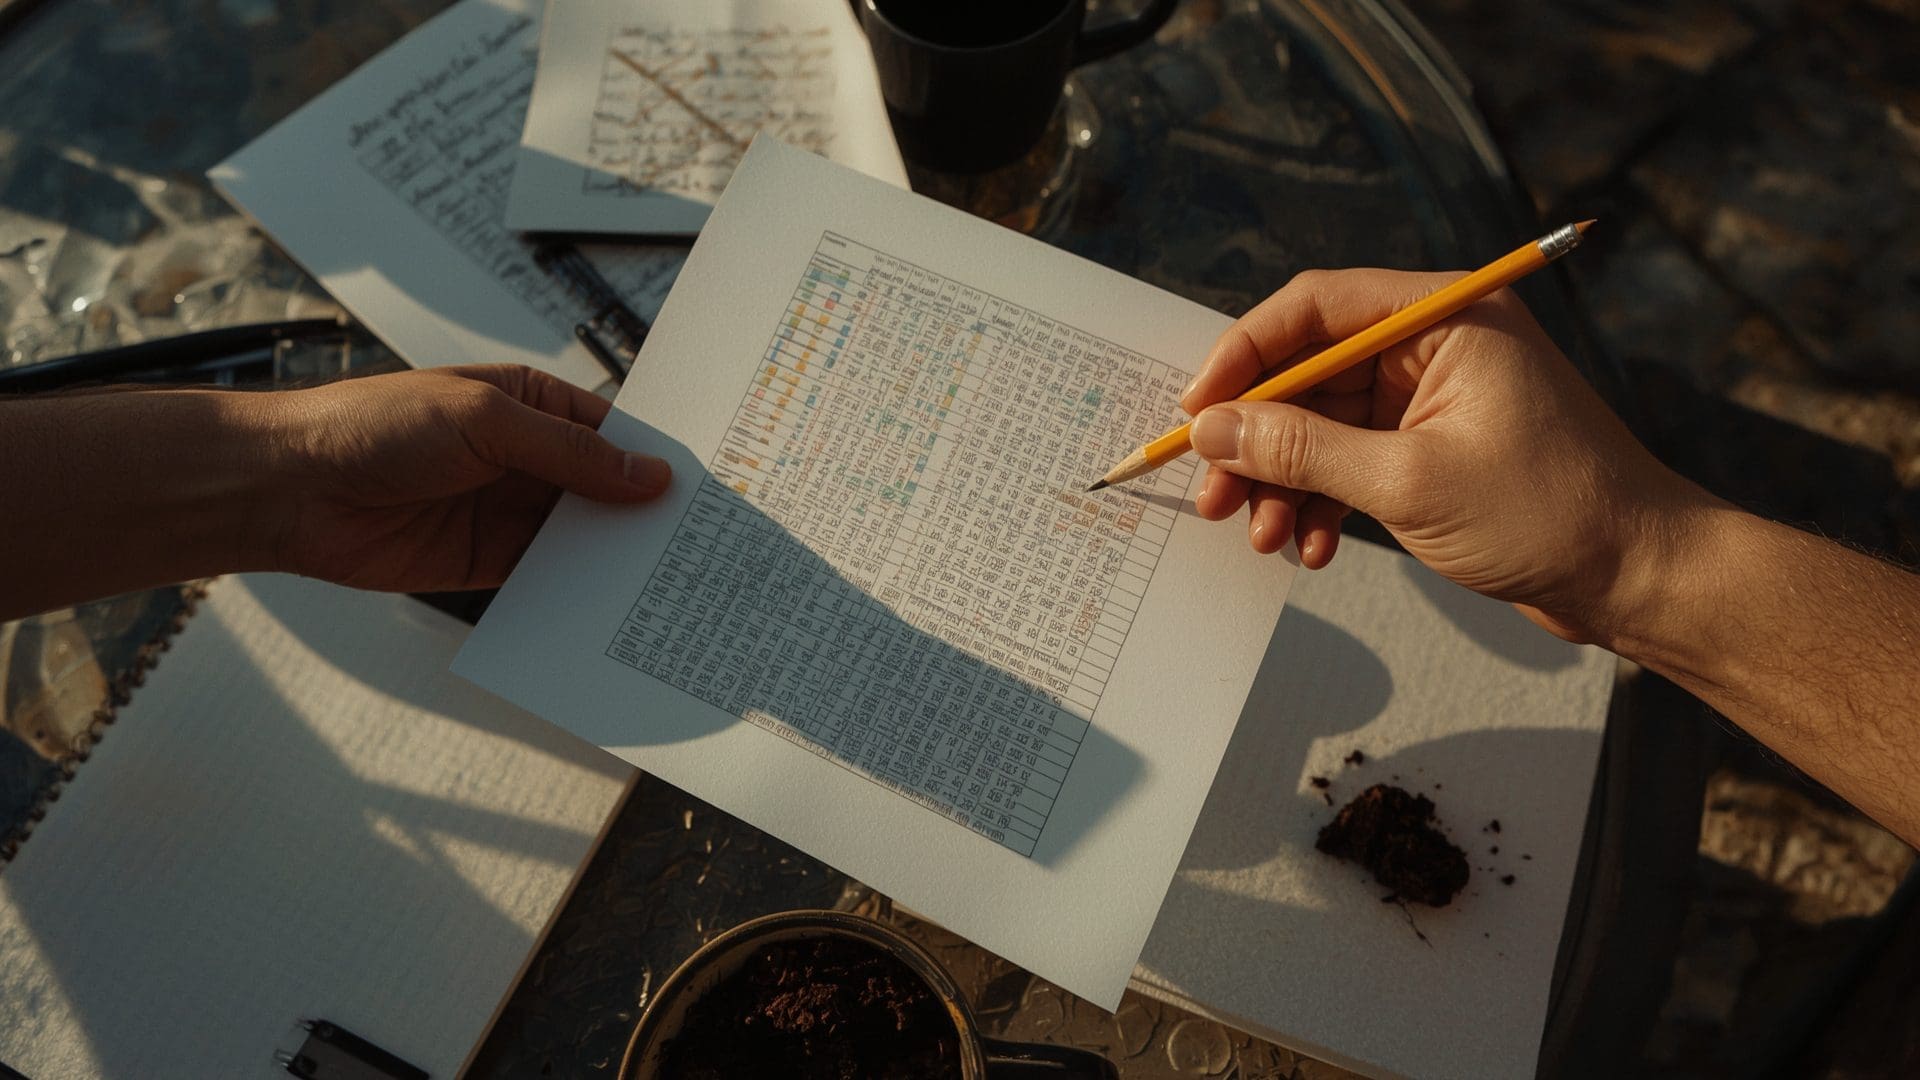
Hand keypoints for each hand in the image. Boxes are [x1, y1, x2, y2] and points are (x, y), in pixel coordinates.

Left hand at [263, 365, 668, 592]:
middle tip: (706, 542)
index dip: (656, 457)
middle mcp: (526, 458)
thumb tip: (649, 477)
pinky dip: (576, 592)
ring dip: (616, 557)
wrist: (288, 487)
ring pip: (581, 538)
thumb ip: (569, 453)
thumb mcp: (484, 421)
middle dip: (646, 513)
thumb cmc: (375, 425)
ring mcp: (507, 512)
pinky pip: (545, 580)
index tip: (708, 487)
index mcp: (531, 404)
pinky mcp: (485, 563)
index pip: (613, 432)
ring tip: (673, 581)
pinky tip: (613, 607)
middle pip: (605, 489)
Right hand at [1182, 268, 1716, 643]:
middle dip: (1256, 437)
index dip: (1243, 356)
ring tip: (1260, 535)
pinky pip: (1351, 460)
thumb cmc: (1549, 512)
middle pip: (1309, 371)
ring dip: (1282, 480)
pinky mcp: (1433, 448)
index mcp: (1444, 317)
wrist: (1638, 574)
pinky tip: (1310, 546)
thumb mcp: (1409, 483)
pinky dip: (1322, 500)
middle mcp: (1435, 344)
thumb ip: (1302, 452)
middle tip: (1212, 491)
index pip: (1315, 308)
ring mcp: (1433, 398)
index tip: (1196, 412)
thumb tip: (1214, 431)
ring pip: (1323, 424)